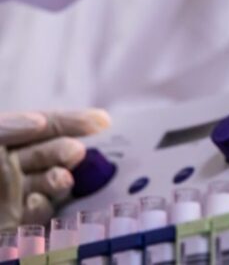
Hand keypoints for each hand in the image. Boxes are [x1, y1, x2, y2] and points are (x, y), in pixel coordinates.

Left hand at [0, 110, 109, 227]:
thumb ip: (8, 127)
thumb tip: (39, 121)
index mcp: (10, 138)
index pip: (47, 125)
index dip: (74, 121)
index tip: (103, 121)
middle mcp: (13, 165)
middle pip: (51, 154)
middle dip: (67, 151)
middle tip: (76, 152)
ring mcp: (13, 195)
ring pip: (47, 184)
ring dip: (58, 180)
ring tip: (62, 180)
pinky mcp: (13, 224)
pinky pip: (33, 216)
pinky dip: (39, 209)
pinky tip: (36, 203)